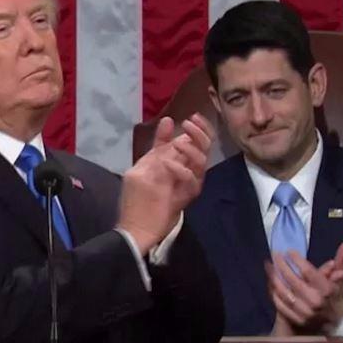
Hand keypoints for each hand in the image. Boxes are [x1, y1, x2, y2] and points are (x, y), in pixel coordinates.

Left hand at [118, 114, 213, 253]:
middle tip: (189, 124)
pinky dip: (180, 170)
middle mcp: (190, 170)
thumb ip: (160, 143)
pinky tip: (167, 165)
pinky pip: (191, 180)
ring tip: (176, 144)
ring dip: (189, 148)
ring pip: (201, 160)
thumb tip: (169, 119)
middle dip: (199, 133)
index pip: (197, 140)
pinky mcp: (186, 197)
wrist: (138, 225)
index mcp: (182, 160)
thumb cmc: (143, 195)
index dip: (199, 127)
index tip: (193, 116)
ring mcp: (189, 183)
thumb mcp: (148, 163)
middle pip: (205, 147)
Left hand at [266, 238, 342, 333]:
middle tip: (276, 254)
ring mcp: (304, 312)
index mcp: (328, 290)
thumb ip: (342, 259)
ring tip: (269, 264)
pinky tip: (270, 280)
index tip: (289, 251)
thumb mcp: (340, 277)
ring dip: (273, 276)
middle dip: (282, 265)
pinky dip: (273, 290)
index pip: (308, 272)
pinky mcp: (295, 319)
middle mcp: (315, 302)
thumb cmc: (334, 294)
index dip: (297, 260)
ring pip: (283, 292)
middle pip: (293, 280)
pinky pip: (279, 303)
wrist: (331, 322)